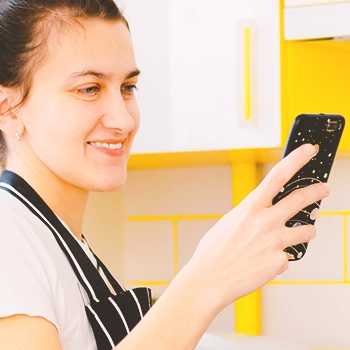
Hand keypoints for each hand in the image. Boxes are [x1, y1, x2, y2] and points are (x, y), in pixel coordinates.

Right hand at [187, 144, 329, 310]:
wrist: (209, 279)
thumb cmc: (214, 251)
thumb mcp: (228, 222)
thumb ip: (250, 214)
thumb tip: (266, 210)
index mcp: (249, 208)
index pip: (277, 176)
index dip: (296, 160)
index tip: (309, 150)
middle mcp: (265, 222)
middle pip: (301, 199)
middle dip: (317, 191)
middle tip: (324, 188)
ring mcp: (275, 242)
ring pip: (307, 231)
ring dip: (305, 230)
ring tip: (295, 234)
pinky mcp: (280, 261)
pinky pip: (289, 255)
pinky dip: (281, 256)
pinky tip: (265, 260)